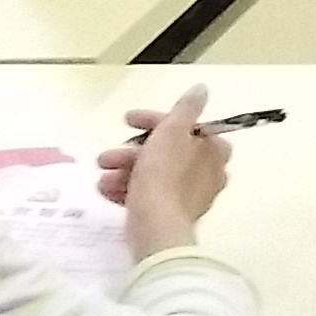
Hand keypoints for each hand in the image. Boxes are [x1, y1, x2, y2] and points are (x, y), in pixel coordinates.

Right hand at [99, 83, 233, 258]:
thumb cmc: (165, 174)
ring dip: (125, 171)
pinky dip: (128, 190)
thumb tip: (201, 89)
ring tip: (102, 176)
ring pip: (154, 175)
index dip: (153, 120)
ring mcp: (190, 196)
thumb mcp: (173, 131)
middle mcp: (207, 173)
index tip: (127, 120)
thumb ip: (186, 109)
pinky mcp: (172, 215)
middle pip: (166, 152)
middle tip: (107, 156)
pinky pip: (149, 196)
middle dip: (132, 151)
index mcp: (213, 150)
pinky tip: (106, 190)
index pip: (183, 126)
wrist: (156, 226)